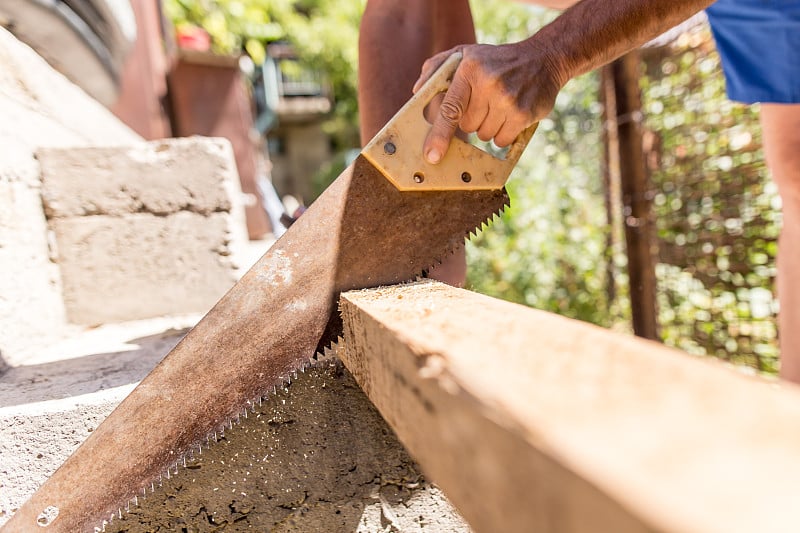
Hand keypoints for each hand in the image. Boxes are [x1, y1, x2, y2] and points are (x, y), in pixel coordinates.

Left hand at [413, 40, 565, 163]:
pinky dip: (504, 134)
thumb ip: (437, 67)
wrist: (544, 57)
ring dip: (489, 126)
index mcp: (469, 68)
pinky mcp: (524, 114)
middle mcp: (489, 83)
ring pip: (484, 136)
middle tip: (485, 101)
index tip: (432, 155)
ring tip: (500, 104)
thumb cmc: (496, 60)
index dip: (439, 135)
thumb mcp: (466, 53)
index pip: (450, 108)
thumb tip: (418, 90)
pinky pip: (501, 141)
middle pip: (467, 126)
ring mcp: (508, 99)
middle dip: (472, 119)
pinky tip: (511, 114)